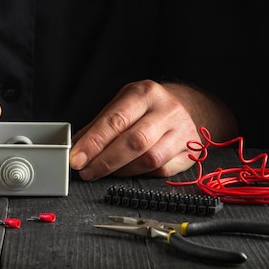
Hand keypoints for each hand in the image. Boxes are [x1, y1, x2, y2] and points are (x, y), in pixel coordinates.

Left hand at [68, 80, 237, 179]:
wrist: (187, 105)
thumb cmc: (147, 106)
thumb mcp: (122, 104)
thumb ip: (99, 125)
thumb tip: (76, 147)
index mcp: (145, 93)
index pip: (116, 120)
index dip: (93, 143)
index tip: (76, 159)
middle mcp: (168, 110)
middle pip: (135, 142)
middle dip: (105, 161)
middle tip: (86, 172)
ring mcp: (183, 131)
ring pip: (150, 159)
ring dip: (122, 171)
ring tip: (104, 172)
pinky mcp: (192, 151)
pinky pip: (163, 170)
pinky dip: (140, 175)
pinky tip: (127, 171)